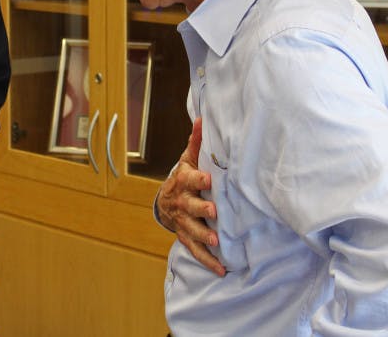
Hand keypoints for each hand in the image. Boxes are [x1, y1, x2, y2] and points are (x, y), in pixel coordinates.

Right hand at [158, 118, 224, 276]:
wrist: (165, 201)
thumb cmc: (184, 177)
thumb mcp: (188, 159)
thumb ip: (196, 142)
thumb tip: (203, 118)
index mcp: (184, 182)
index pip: (190, 179)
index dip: (198, 179)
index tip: (208, 179)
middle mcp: (182, 203)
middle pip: (190, 206)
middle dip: (201, 210)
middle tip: (214, 212)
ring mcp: (183, 222)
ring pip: (192, 230)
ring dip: (203, 236)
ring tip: (216, 243)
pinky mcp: (186, 236)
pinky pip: (195, 250)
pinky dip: (207, 260)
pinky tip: (221, 269)